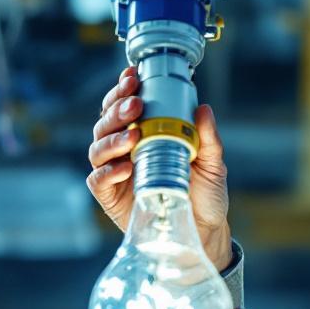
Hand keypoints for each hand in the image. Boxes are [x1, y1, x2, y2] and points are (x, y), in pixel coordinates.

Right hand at [87, 66, 232, 270]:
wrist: (204, 231)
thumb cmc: (205, 195)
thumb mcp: (212, 163)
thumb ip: (208, 138)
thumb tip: (203, 109)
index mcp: (145, 134)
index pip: (125, 106)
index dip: (123, 89)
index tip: (133, 77)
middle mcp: (125, 150)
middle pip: (106, 122)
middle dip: (116, 108)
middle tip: (134, 104)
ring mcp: (116, 173)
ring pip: (97, 148)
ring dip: (111, 138)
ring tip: (132, 135)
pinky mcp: (111, 197)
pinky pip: (98, 180)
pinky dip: (107, 171)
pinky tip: (123, 167)